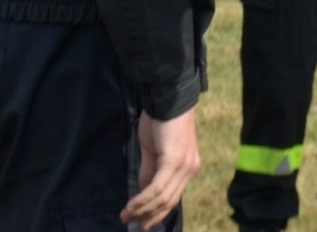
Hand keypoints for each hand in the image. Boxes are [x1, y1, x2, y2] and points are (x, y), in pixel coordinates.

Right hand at [121, 109, 200, 229]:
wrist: (167, 97)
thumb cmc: (160, 120)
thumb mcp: (153, 150)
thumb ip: (150, 171)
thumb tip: (143, 191)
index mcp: (188, 167)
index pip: (174, 197)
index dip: (157, 213)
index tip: (142, 224)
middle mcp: (190, 169)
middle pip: (169, 201)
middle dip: (148, 215)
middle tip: (130, 223)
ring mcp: (185, 165)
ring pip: (163, 197)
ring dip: (142, 209)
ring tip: (126, 216)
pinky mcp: (174, 160)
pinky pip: (157, 187)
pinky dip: (142, 199)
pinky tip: (131, 205)